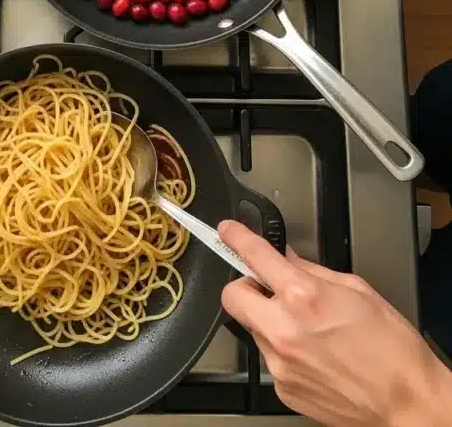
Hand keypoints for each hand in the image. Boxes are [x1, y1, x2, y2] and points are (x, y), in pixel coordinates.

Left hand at [219, 220, 451, 426]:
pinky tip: (315, 355)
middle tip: (267, 287)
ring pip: (253, 328)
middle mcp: (284, 330)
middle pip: (233, 296)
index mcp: (304, 297)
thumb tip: (287, 258)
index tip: (228, 231)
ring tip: (309, 330)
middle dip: (246, 286)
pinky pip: (270, 358)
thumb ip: (313, 271)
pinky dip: (284, 351)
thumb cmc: (392, 349)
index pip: (255, 256)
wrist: (407, 405)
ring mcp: (280, 363)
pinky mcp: (283, 389)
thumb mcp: (356, 290)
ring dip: (270, 321)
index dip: (237, 238)